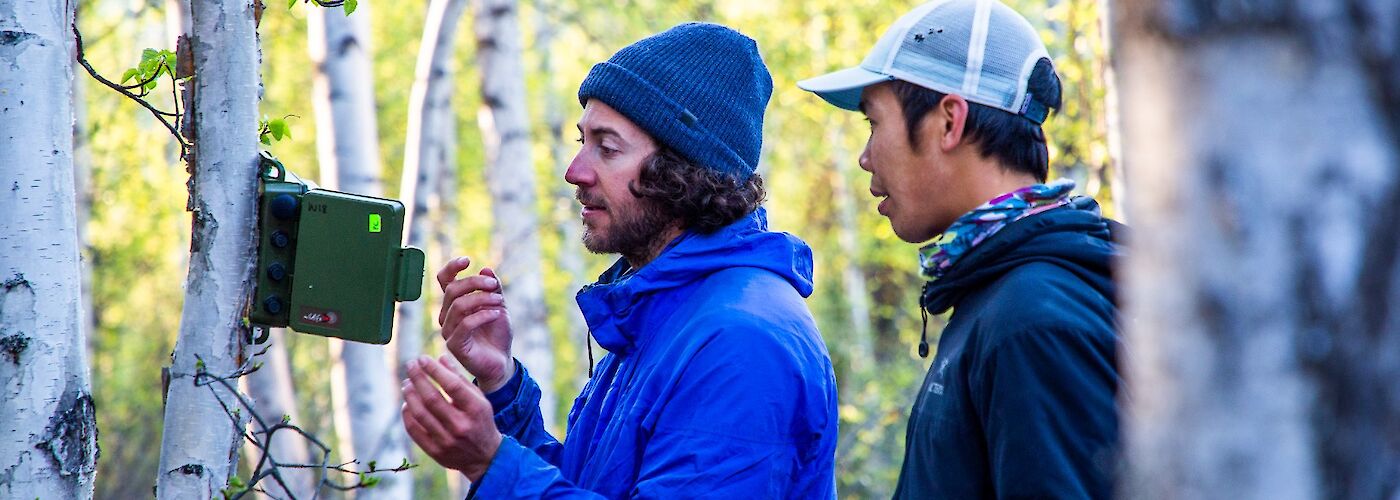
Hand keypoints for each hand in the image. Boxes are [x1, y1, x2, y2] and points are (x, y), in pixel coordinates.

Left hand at [401, 355, 503, 482]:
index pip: (452, 385)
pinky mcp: (436, 452)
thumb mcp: (479, 400)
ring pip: (421, 414)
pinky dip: (408, 415)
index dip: (434, 370)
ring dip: (410, 395)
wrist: (485, 457)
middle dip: (418, 378)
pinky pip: (414, 430)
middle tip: (410, 365)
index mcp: (476, 410)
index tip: (422, 358)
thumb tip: (441, 358)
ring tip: (406, 383)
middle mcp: (461, 426)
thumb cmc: (481, 421)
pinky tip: (407, 403)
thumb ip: (460, 379)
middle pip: (432, 398)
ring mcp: (447, 441)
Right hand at [437, 256, 513, 391]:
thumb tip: (486, 269)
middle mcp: (446, 316)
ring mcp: (448, 331)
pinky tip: (497, 314)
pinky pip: (465, 324)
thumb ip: (492, 288)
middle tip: (494, 286)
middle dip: (475, 283)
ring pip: (459, 306)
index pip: (443, 281)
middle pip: (453, 290)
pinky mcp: (454, 345)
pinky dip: (483, 315)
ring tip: (501, 302)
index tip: (467, 260)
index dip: (451, 268)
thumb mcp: (499, 305)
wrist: (501, 362)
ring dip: (483, 299)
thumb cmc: (497, 335)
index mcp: (453, 304)